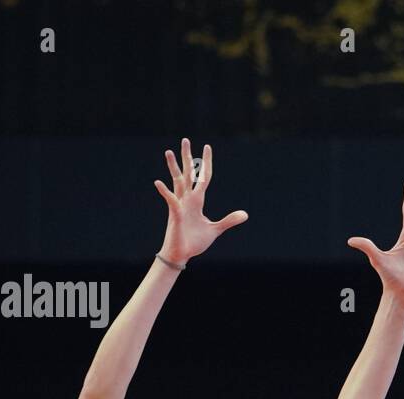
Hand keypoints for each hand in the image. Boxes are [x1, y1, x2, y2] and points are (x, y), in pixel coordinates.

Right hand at [154, 139, 248, 264]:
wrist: (182, 254)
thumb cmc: (195, 241)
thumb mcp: (215, 229)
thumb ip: (229, 220)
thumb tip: (245, 214)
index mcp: (197, 201)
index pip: (202, 177)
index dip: (205, 163)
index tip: (207, 148)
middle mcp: (187, 199)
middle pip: (188, 173)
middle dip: (188, 157)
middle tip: (185, 140)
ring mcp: (180, 205)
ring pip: (177, 182)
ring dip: (173, 167)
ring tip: (168, 151)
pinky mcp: (174, 215)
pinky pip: (171, 201)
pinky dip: (165, 192)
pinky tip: (158, 182)